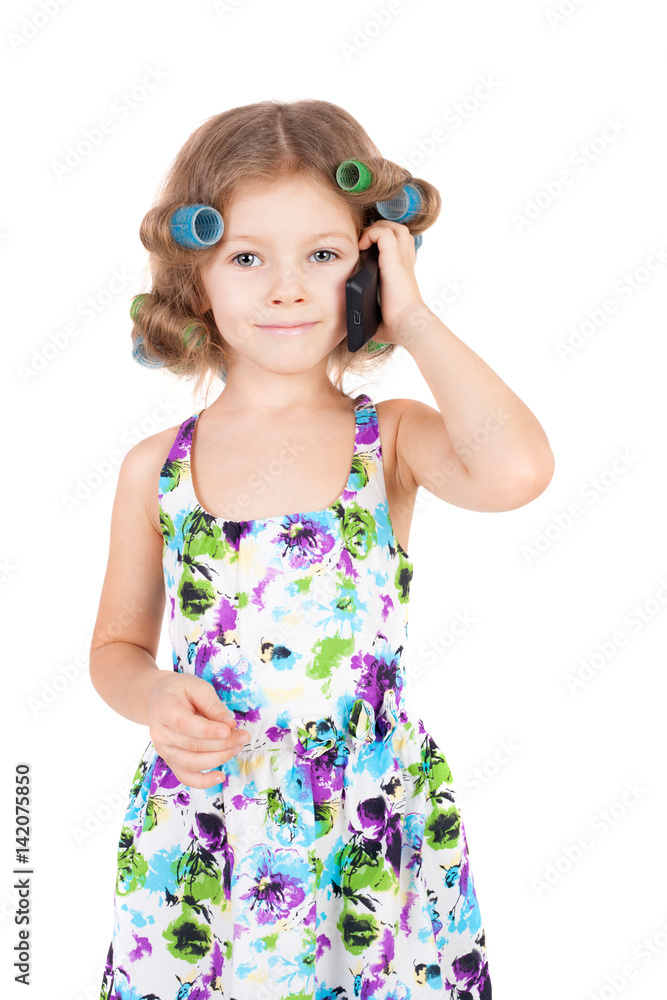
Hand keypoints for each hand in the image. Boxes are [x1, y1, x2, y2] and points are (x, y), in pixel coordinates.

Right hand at [147, 672, 249, 788]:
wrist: (159, 698)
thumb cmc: (180, 690)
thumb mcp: (197, 687)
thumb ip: (213, 706)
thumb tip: (230, 725)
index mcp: (164, 711)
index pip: (187, 725)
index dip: (210, 730)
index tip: (230, 729)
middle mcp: (161, 735)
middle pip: (193, 746)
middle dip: (222, 744)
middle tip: (243, 737)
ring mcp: (164, 751)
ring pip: (192, 763)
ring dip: (218, 758)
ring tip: (237, 748)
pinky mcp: (170, 761)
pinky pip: (186, 777)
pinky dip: (203, 782)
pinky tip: (220, 777)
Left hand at [357, 219, 427, 346]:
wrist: (408, 325)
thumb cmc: (395, 326)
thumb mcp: (379, 314)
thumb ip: (369, 310)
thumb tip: (355, 321)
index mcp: (401, 273)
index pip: (397, 246)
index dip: (382, 244)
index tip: (366, 253)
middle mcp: (403, 262)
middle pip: (398, 230)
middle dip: (379, 231)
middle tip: (364, 245)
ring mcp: (400, 259)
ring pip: (393, 227)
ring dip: (377, 229)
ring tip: (364, 243)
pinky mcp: (394, 260)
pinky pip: (383, 233)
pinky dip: (371, 234)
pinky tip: (361, 248)